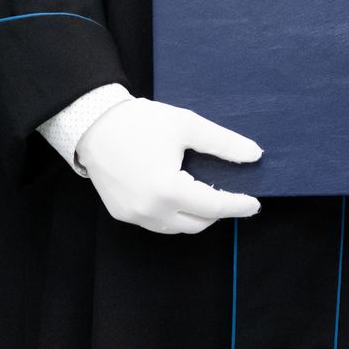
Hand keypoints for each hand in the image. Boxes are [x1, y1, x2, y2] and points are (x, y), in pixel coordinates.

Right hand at [76, 98, 262, 234]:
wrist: (93, 124)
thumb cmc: (140, 122)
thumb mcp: (186, 125)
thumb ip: (223, 143)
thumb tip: (255, 154)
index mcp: (169, 190)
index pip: (214, 206)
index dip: (237, 204)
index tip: (255, 203)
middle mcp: (151, 211)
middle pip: (198, 223)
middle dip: (217, 211)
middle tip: (229, 194)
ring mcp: (134, 216)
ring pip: (177, 227)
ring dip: (195, 215)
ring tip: (203, 193)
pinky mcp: (121, 214)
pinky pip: (157, 222)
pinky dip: (172, 214)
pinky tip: (177, 195)